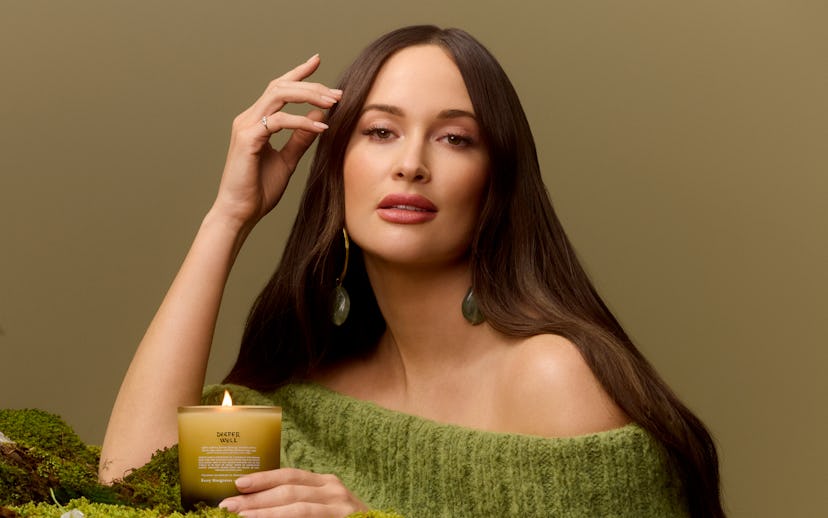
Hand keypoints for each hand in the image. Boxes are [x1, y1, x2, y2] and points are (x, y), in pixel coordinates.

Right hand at [211, 54, 341, 230]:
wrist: (240, 212)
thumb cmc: (259, 189)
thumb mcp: (287, 161)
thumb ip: (300, 139)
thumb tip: (320, 118)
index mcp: (256, 121)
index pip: (278, 88)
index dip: (298, 73)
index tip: (317, 61)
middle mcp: (248, 118)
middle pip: (281, 86)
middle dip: (311, 85)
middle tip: (337, 92)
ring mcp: (246, 127)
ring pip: (278, 96)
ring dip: (309, 96)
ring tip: (334, 103)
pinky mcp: (248, 139)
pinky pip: (278, 121)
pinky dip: (301, 122)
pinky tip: (321, 128)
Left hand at [218, 467, 368, 516]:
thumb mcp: (323, 510)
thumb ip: (297, 505)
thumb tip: (257, 506)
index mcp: (326, 484)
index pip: (290, 476)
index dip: (263, 479)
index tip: (237, 483)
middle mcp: (334, 490)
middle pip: (288, 489)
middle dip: (255, 498)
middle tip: (227, 506)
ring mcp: (341, 507)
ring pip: (296, 507)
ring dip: (264, 512)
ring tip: (240, 517)